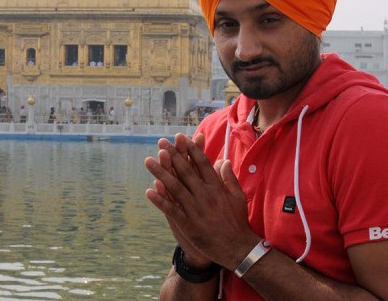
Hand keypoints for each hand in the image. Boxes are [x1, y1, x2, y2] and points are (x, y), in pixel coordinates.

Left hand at [145, 134, 257, 269]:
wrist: (238, 249)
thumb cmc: (238, 222)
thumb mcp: (239, 197)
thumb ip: (229, 178)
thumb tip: (223, 160)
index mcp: (217, 188)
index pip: (202, 164)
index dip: (191, 149)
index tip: (182, 138)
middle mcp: (205, 196)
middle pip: (186, 171)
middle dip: (172, 155)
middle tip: (161, 142)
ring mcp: (196, 210)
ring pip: (175, 187)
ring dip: (160, 173)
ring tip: (148, 160)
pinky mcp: (188, 225)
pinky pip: (171, 210)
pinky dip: (160, 200)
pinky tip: (149, 190)